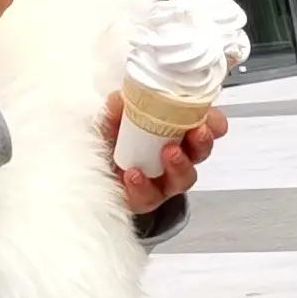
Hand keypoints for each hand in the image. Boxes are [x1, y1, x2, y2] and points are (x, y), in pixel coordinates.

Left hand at [100, 92, 226, 211]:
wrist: (82, 168)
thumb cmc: (107, 138)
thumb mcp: (110, 116)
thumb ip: (116, 106)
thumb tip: (121, 98)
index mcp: (176, 131)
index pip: (207, 126)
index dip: (213, 123)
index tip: (207, 117)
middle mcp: (176, 156)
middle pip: (201, 152)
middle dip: (203, 142)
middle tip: (198, 132)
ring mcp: (164, 181)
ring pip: (185, 178)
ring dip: (181, 165)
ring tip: (169, 153)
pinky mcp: (146, 199)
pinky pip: (150, 197)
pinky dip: (144, 186)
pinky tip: (134, 175)